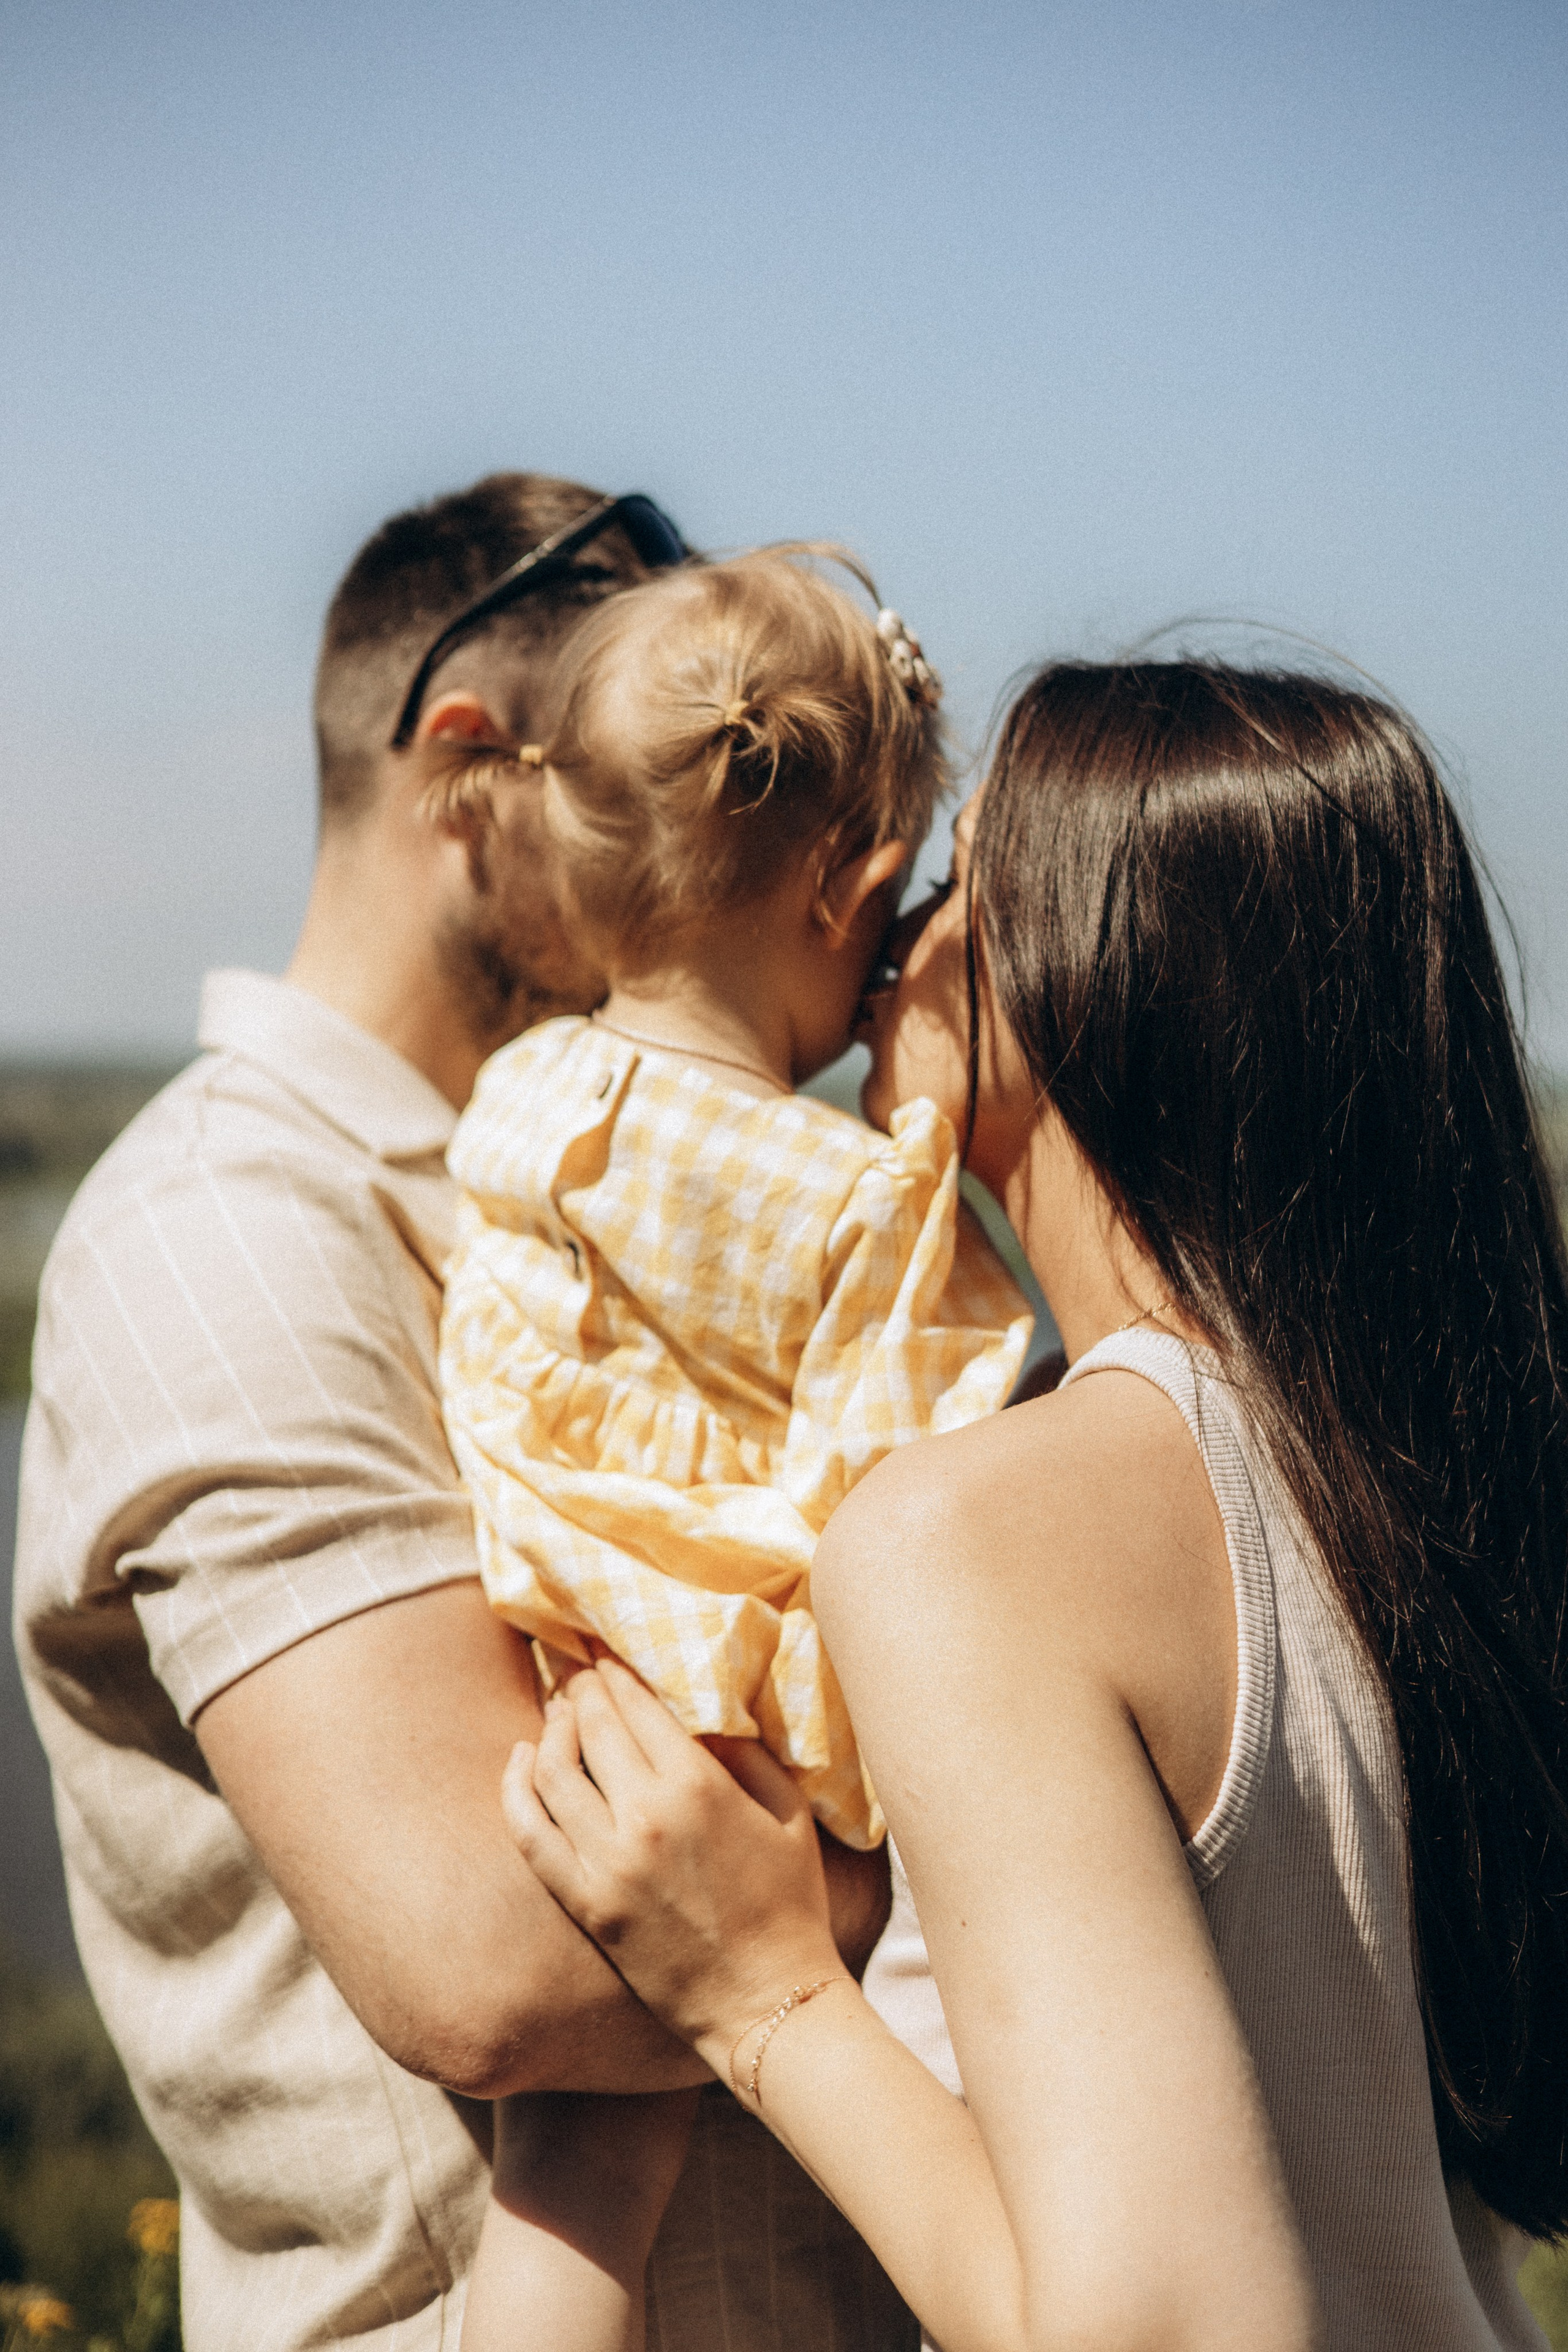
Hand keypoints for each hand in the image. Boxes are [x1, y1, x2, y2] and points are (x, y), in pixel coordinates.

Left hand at [502, 1660, 846, 2071]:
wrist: (767, 2001)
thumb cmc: (790, 1903)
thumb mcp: (788, 1811)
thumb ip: (748, 1752)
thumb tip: (703, 1711)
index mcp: (699, 1786)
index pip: (637, 1704)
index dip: (613, 1668)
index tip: (601, 1649)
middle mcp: (645, 1817)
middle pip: (592, 1726)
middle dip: (580, 1687)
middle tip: (576, 1668)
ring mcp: (607, 1863)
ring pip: (552, 1770)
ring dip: (550, 1729)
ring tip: (556, 1710)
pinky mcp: (585, 1903)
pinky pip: (530, 1833)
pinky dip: (516, 1787)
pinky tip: (520, 1759)